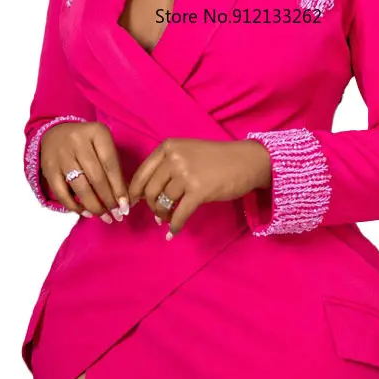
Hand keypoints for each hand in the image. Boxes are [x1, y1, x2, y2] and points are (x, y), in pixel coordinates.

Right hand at [40, 121, 129, 222]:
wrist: (55, 133)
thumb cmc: (87, 142)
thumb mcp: (103, 144)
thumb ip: (113, 166)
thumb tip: (123, 198)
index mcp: (97, 132)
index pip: (111, 164)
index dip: (119, 188)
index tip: (126, 205)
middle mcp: (78, 142)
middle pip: (96, 177)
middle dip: (108, 200)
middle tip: (117, 215)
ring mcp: (62, 156)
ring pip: (80, 187)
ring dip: (94, 206)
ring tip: (105, 217)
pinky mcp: (49, 169)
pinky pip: (62, 193)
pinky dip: (74, 206)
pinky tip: (86, 213)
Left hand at [127, 137, 270, 238]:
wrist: (246, 161)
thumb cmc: (216, 158)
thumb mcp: (187, 152)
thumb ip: (166, 167)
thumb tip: (144, 195)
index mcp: (169, 146)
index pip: (141, 173)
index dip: (134, 192)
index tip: (132, 204)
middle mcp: (174, 158)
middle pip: (150, 190)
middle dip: (151, 206)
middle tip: (157, 214)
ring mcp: (186, 174)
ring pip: (163, 203)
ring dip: (163, 215)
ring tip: (166, 219)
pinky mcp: (199, 191)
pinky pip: (179, 214)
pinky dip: (175, 225)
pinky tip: (173, 232)